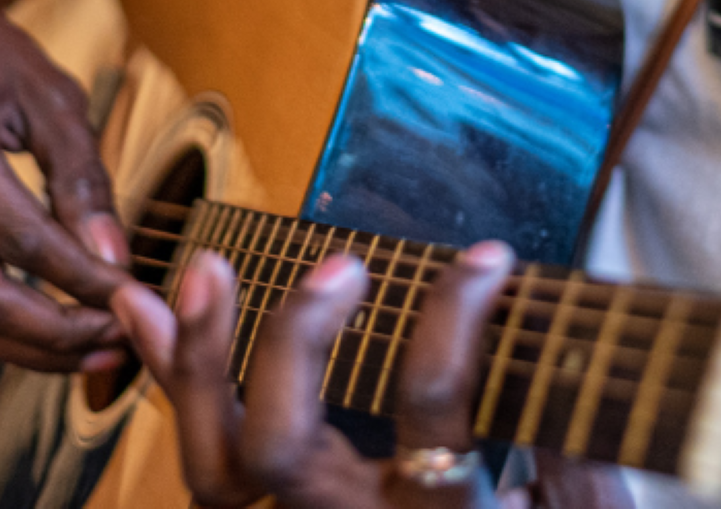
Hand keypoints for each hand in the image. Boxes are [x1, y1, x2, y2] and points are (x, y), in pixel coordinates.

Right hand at [0, 0, 130, 371]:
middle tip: (118, 341)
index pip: (19, 239)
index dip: (82, 280)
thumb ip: (82, 178)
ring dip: (26, 346)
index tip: (136, 297)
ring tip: (91, 347)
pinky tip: (47, 327)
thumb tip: (112, 259)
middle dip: (54, 334)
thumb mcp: (51, 96)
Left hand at [114, 239, 593, 507]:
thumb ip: (575, 459)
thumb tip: (560, 350)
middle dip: (291, 338)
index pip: (430, 408)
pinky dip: (171, 378)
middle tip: (337, 264)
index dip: (455, 318)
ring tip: (205, 266)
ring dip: (196, 355)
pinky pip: (205, 459)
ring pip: (212, 463)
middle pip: (277, 442)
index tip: (489, 257)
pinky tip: (145, 309)